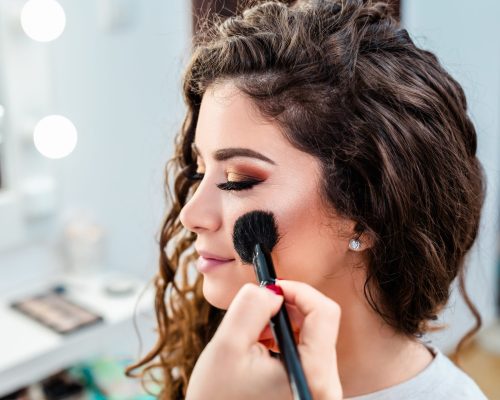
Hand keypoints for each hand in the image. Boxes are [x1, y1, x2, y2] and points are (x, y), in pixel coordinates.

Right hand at [185, 280, 341, 399]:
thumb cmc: (218, 398)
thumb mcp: (227, 345)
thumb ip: (252, 307)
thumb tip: (274, 291)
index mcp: (312, 375)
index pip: (324, 312)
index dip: (298, 290)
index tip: (272, 289)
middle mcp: (326, 386)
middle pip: (320, 321)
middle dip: (287, 308)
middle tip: (256, 315)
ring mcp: (322, 389)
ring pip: (314, 332)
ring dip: (284, 322)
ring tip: (255, 336)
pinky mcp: (314, 388)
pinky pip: (308, 348)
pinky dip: (286, 338)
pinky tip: (262, 347)